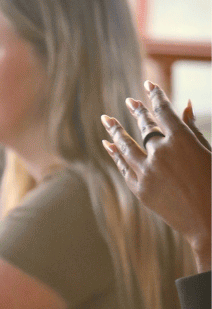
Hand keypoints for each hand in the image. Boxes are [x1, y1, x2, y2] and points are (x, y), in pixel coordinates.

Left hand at [100, 81, 211, 272]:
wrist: (210, 222)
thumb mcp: (209, 152)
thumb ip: (193, 130)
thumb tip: (186, 105)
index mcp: (182, 140)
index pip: (164, 111)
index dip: (155, 97)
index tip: (148, 86)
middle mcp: (161, 153)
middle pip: (144, 127)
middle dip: (137, 112)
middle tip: (129, 102)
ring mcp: (147, 172)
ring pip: (126, 146)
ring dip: (115, 131)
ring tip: (105, 120)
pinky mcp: (140, 189)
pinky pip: (124, 167)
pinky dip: (115, 155)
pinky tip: (108, 146)